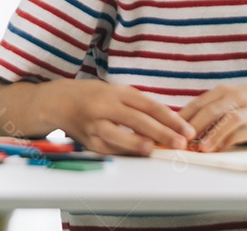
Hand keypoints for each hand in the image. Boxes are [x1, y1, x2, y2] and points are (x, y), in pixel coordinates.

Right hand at [48, 80, 195, 155]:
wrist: (60, 102)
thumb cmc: (94, 96)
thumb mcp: (117, 92)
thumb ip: (139, 105)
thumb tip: (169, 123)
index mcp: (117, 92)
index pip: (149, 105)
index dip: (170, 118)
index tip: (186, 129)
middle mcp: (105, 107)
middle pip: (137, 120)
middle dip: (161, 133)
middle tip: (180, 142)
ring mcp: (95, 125)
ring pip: (119, 136)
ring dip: (139, 144)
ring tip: (156, 150)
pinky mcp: (89, 142)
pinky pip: (110, 150)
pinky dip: (126, 153)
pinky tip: (140, 155)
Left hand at [177, 84, 246, 151]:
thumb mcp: (234, 99)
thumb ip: (213, 110)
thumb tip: (186, 127)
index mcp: (224, 90)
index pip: (197, 103)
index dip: (181, 118)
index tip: (168, 132)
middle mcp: (236, 96)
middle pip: (209, 110)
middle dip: (192, 127)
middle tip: (179, 142)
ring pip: (227, 119)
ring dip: (211, 134)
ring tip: (200, 148)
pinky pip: (244, 130)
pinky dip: (231, 140)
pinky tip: (221, 149)